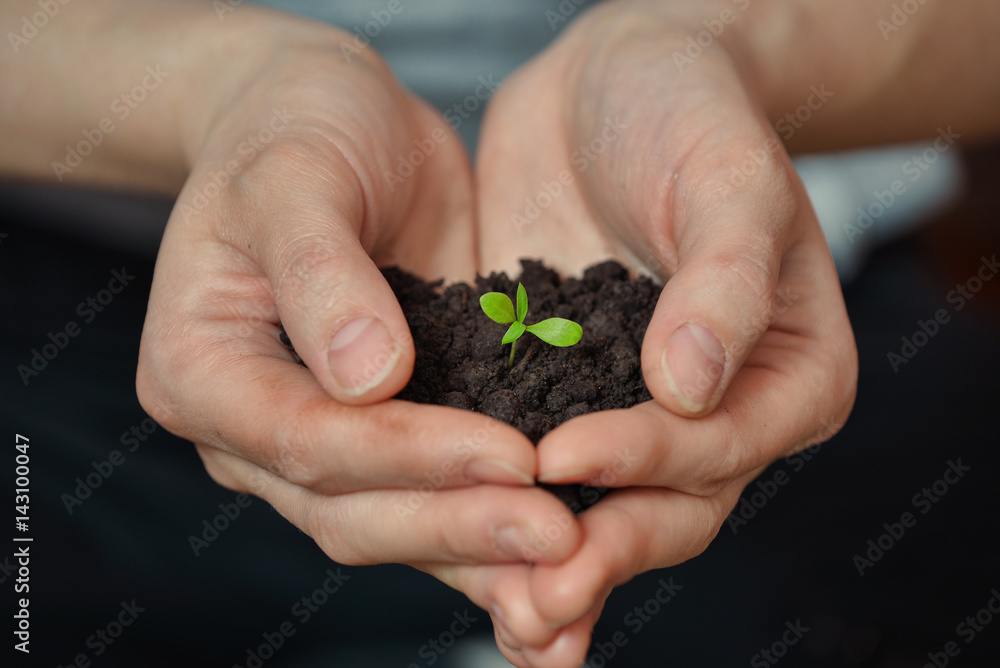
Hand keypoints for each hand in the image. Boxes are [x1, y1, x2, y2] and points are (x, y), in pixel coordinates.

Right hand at [135, 14, 581, 596]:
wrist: (330, 121)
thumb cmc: (293, 129)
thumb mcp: (294, 178)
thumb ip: (321, 273)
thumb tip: (368, 379)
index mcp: (202, 370)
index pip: (306, 437)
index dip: (409, 456)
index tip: (512, 458)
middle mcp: (252, 427)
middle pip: (350, 507)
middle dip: (458, 523)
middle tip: (561, 537)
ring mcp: (317, 440)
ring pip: (395, 523)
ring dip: (482, 549)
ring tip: (573, 561)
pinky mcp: (385, 431)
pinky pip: (434, 496)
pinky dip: (490, 525)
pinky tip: (561, 547)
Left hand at [466, 3, 857, 663]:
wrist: (617, 83)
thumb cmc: (694, 113)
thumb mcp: (727, 177)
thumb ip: (724, 280)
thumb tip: (691, 382)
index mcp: (783, 376)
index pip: (719, 442)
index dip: (645, 459)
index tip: (564, 458)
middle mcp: (712, 412)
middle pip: (665, 507)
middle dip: (599, 554)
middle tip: (536, 602)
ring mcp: (629, 410)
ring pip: (596, 508)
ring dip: (547, 565)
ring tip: (504, 619)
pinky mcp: (554, 393)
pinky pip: (528, 463)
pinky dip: (499, 510)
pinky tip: (454, 544)